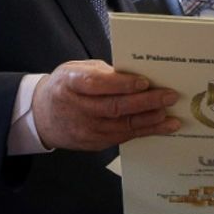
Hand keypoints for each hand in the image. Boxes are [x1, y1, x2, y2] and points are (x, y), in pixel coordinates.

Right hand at [32, 59, 179, 149]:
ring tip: (170, 115)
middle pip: (114, 107)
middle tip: (169, 96)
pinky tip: (161, 126)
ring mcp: (85, 130)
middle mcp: (77, 108)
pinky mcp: (94, 144)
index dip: (121, 84)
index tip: (144, 82)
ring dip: (150, 121)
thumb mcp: (76, 69)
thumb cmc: (66, 86)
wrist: (43, 116)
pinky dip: (143, 132)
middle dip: (145, 102)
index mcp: (70, 83)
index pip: (97, 84)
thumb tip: (135, 75)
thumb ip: (103, 72)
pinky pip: (122, 137)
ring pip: (122, 126)